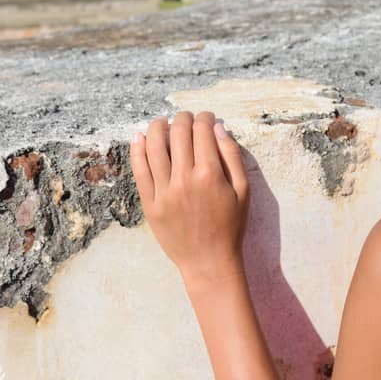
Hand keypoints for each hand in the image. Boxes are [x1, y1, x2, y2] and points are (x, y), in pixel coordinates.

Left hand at [131, 110, 250, 288]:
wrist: (209, 262)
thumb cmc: (230, 227)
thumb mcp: (243, 191)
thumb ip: (232, 157)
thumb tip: (218, 128)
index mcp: (210, 175)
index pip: (202, 132)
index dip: (205, 118)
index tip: (206, 118)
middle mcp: (184, 180)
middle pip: (178, 134)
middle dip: (183, 118)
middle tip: (187, 117)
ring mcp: (164, 192)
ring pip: (154, 147)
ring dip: (157, 128)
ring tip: (162, 122)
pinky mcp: (150, 204)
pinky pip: (139, 171)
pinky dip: (137, 150)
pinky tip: (139, 136)